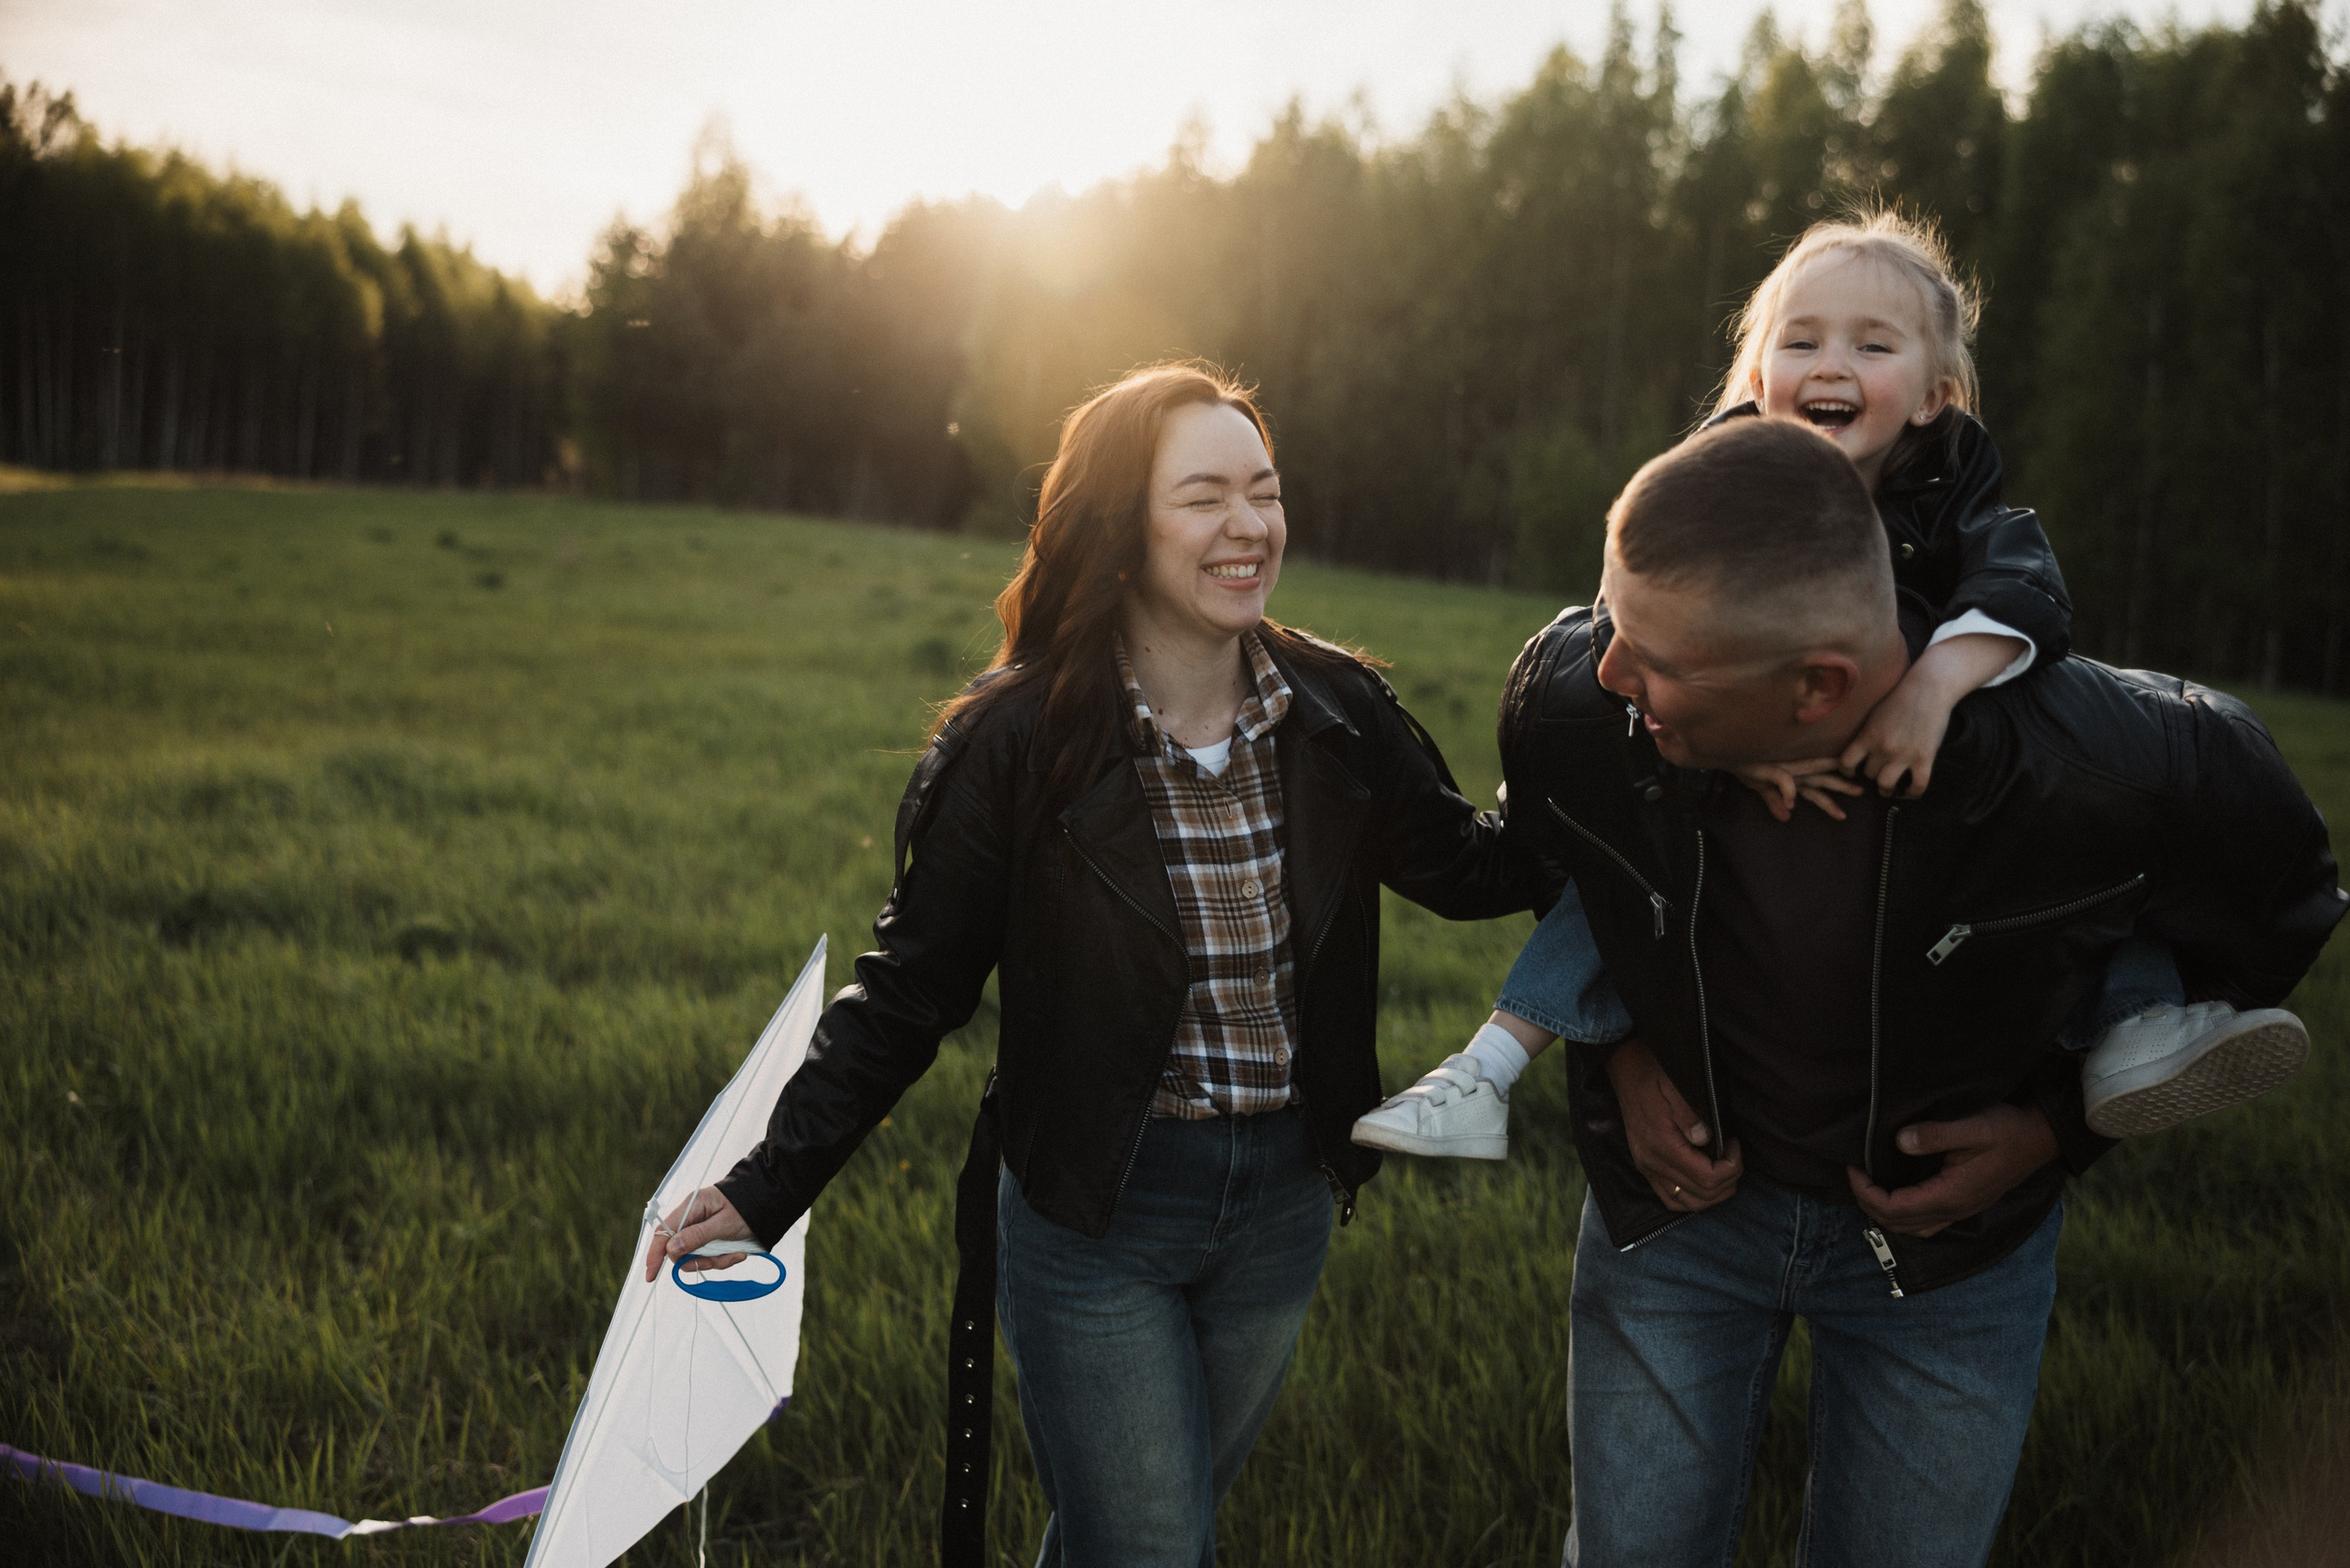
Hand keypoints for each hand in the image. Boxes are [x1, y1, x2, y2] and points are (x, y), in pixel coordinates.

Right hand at [640, 1185, 756, 1281]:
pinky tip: (737, 1253)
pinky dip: (722, 1260)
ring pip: (695, 1257)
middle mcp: (692, 1218)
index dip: (655, 1254)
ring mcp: (700, 1230)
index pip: (664, 1232)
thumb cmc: (746, 1209)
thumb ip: (698, 1236)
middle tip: (717, 1259)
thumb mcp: (724, 1223)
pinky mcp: (709, 1240)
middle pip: (679, 1250)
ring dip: (714, 1261)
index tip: (651, 1275)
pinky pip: (708, 1258)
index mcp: (691, 1207)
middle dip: (698, 1260)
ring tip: (735, 1253)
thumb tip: (671, 1248)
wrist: (768, 1205)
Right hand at [1604, 1037, 1742, 1211]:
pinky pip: (1671, 1198)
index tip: (1735, 1143)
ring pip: (1687, 1203)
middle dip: (1728, 1180)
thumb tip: (1707, 1139)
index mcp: (1661, 1145)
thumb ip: (1690, 1115)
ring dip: (1713, 1194)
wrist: (1625, 1071)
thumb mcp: (1675, 1088)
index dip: (1731, 1167)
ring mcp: (1647, 1168)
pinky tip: (1704, 1182)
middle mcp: (1652, 1163)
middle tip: (1735, 1157)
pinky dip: (1692, 1197)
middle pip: (1701, 1195)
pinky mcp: (1645, 1167)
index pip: (1706, 1178)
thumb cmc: (1653, 1075)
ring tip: (1725, 1171)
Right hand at [1730, 758, 1865, 821]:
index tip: (1857, 787)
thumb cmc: (1744, 764)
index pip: (1819, 780)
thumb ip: (1774, 801)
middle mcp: (1793, 772)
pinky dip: (1788, 792)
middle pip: (1822, 780)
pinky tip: (1791, 807)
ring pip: (1810, 781)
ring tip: (1841, 814)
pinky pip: (1782, 782)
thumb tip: (1786, 818)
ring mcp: (1782, 771)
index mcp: (1793, 773)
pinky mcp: (1768, 770)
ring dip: (1826, 798)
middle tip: (1862, 791)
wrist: (1726, 752)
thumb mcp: (1760, 785)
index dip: (1837, 784)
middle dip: (1842, 786)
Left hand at [1837, 677, 1951, 797]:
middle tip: (1877, 774)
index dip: (1846, 771)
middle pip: (1869, 774)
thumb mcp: (1874, 714)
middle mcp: (1882, 748)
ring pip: (1886, 785)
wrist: (1928, 688)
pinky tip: (1911, 792)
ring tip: (1889, 789)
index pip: (1846, 762)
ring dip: (1886, 789)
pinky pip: (1917, 786)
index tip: (1851, 773)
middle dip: (1871, 775)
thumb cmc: (1900, 697)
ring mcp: (1904, 754)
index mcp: (1867, 736)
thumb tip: (1857, 749)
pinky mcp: (1924, 758)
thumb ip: (1866, 733)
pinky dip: (1913, 793)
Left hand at [1845, 1104, 2057, 1237]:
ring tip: (1870, 1184)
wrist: (2040, 1137)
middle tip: (1854, 1174)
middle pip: (1897, 1224)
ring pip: (1911, 1228)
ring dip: (1885, 1212)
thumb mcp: (1972, 1125)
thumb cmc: (2007, 1129)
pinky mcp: (1963, 1204)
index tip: (1853, 1167)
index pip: (1894, 1209)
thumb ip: (1936, 1133)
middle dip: (1869, 1202)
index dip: (1866, 1192)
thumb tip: (1900, 1141)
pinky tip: (1896, 1191)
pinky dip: (1903, 1213)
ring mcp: (1960, 1211)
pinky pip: (1925, 1222)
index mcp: (1950, 1196)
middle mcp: (1953, 1211)